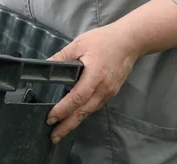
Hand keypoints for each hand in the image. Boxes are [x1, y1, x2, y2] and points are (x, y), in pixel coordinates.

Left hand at [45, 23, 140, 143]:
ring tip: (61, 129)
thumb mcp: (79, 44)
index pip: (77, 98)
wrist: (130, 41)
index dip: (63, 109)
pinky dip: (84, 112)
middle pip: (83, 111)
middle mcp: (103, 88)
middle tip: (53, 136)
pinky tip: (75, 114)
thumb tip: (46, 66)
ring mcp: (109, 92)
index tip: (51, 118)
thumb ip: (62, 56)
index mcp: (95, 76)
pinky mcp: (112, 92)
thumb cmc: (104, 40)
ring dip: (75, 121)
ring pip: (90, 110)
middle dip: (68, 125)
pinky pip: (96, 105)